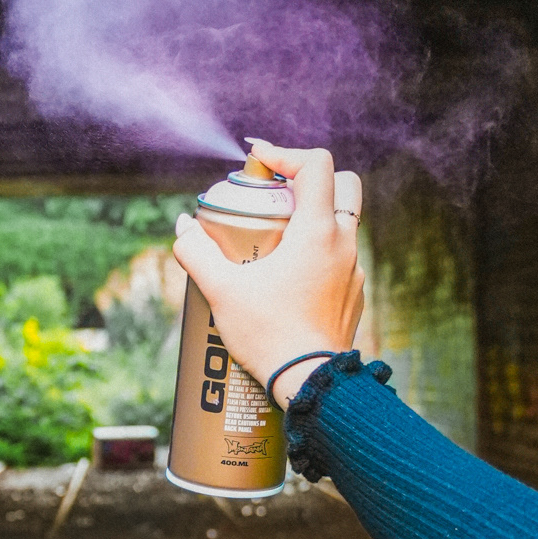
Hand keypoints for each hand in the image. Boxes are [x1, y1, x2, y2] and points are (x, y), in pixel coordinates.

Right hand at [172, 140, 364, 405]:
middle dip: (309, 179)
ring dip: (312, 219)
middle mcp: (344, 243)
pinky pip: (340, 257)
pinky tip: (288, 279)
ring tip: (273, 242)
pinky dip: (318, 253)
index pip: (317, 163)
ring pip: (342, 223)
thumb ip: (197, 252)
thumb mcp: (223, 291)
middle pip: (343, 184)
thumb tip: (183, 227)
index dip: (285, 153)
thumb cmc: (269, 335)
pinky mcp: (354, 294)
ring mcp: (354, 269)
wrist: (312, 385)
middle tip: (274, 197)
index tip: (258, 164)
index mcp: (318, 230)